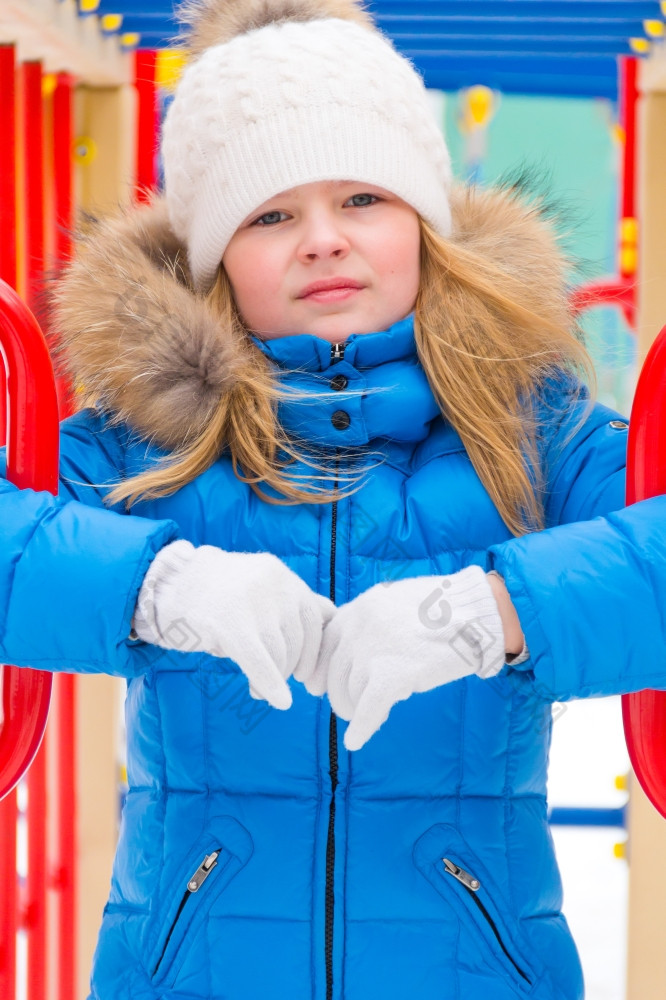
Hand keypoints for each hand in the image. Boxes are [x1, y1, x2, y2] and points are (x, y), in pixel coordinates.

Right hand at [131, 540, 334, 708]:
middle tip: (278, 686)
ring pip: (279, 652)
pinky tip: (275, 700)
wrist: (164, 585)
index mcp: (281, 574)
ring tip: (260, 691)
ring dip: (274, 679)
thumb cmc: (214, 593)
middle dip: (292, 668)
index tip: (308, 676)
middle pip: (298, 638)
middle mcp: (272, 582)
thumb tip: (332, 615)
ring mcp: (251, 601)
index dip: (314, 651)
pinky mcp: (229, 623)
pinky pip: (259, 661)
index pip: (315, 619)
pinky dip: (270, 684)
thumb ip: (293, 599)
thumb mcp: (258, 587)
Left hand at [306, 566, 504, 749]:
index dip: (323, 669)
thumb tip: (345, 654)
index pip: (325, 645)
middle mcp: (359, 627)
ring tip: (363, 715)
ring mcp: (374, 651)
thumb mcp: (394, 602)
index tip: (322, 685)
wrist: (478, 612)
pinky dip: (361, 727)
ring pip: (349, 692)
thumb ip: (368, 623)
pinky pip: (367, 709)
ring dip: (353, 708)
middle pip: (333, 672)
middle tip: (347, 707)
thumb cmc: (442, 609)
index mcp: (358, 608)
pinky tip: (356, 740)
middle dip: (338, 693)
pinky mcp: (394, 675)